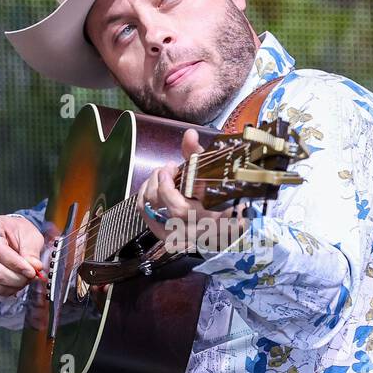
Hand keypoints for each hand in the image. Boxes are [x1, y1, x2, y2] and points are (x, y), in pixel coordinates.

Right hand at [0, 214, 44, 297]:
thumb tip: (34, 267)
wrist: (11, 236)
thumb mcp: (30, 235)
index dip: (16, 263)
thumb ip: (31, 251)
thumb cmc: (18, 232)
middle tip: (32, 275)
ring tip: (27, 276)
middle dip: (17, 276)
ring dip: (15, 283)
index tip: (32, 270)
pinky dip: (10, 288)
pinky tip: (18, 281)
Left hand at [137, 129, 246, 253]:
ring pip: (150, 212)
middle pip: (161, 209)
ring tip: (160, 176)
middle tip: (166, 169)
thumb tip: (189, 134)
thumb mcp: (216, 176)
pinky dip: (145, 198)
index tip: (172, 168)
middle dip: (157, 182)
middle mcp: (192, 233)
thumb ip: (199, 156)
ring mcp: (178, 238)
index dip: (168, 188)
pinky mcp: (167, 237)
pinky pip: (146, 217)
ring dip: (149, 188)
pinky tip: (154, 187)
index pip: (179, 210)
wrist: (227, 225)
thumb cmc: (224, 198)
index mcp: (210, 220)